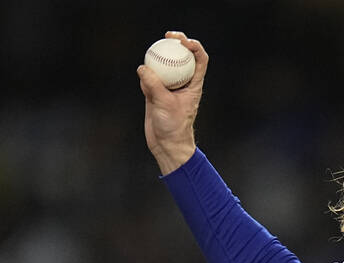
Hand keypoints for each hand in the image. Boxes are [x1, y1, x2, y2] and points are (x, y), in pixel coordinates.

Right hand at [137, 32, 207, 174]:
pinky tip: (143, 80)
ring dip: (158, 59)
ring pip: (164, 66)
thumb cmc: (174, 127)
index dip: (195, 46)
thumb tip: (143, 67)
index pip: (200, 60)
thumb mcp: (164, 104)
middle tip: (167, 36)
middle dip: (176, 43)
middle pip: (182, 57)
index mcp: (194, 85)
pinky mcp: (156, 93)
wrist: (167, 144)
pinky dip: (146, 76)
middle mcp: (183, 83)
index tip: (183, 42)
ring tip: (152, 55)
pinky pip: (150, 77)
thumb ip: (154, 85)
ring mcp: (169, 87)